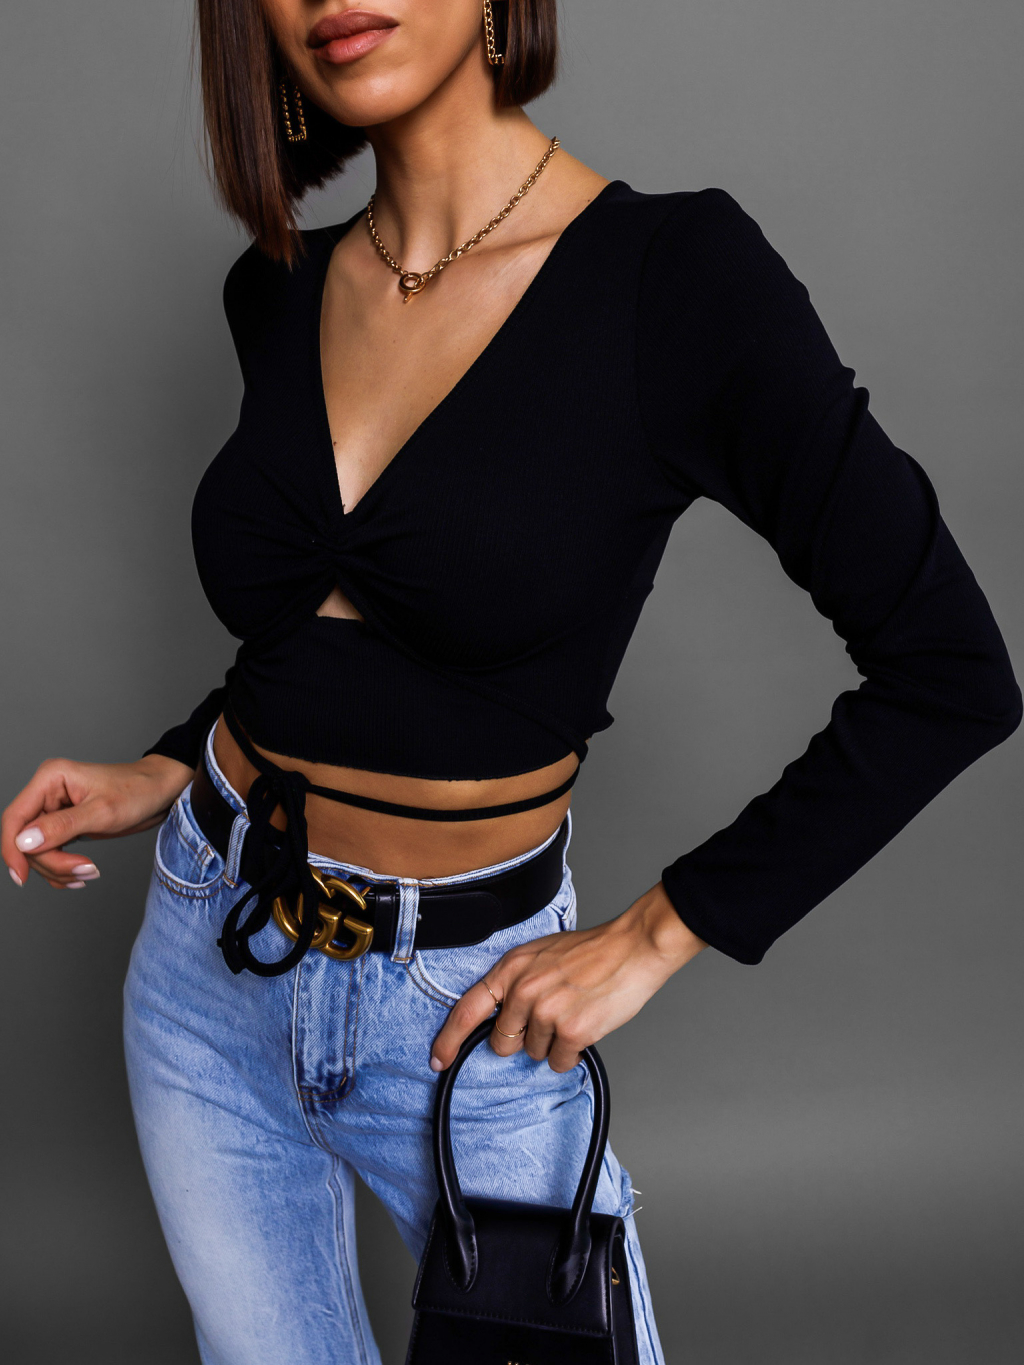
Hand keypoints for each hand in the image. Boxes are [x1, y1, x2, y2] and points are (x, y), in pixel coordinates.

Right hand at [2, 754, 193, 889]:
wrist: (160, 791)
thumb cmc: (137, 791)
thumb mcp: (102, 811)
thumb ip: (62, 826)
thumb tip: (24, 841)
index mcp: (51, 778)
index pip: (15, 818)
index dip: (13, 850)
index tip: (22, 878)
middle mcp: (47, 792)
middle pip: (25, 840)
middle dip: (51, 862)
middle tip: (84, 872)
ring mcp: (54, 809)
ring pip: (37, 851)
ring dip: (58, 869)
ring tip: (89, 873)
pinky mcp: (64, 825)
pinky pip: (51, 853)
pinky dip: (62, 868)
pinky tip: (81, 875)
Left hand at [430, 882, 706, 1074]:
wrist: (632, 947)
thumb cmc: (591, 951)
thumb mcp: (541, 955)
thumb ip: (517, 981)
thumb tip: (502, 1015)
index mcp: (512, 968)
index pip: (467, 1009)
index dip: (448, 1039)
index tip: (438, 1059)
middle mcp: (523, 990)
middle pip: (502, 1042)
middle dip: (521, 1038)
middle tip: (550, 1016)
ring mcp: (546, 1011)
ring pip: (533, 1053)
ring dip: (552, 1042)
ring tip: (574, 1011)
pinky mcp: (571, 1031)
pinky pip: (559, 1062)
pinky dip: (572, 1053)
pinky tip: (586, 1025)